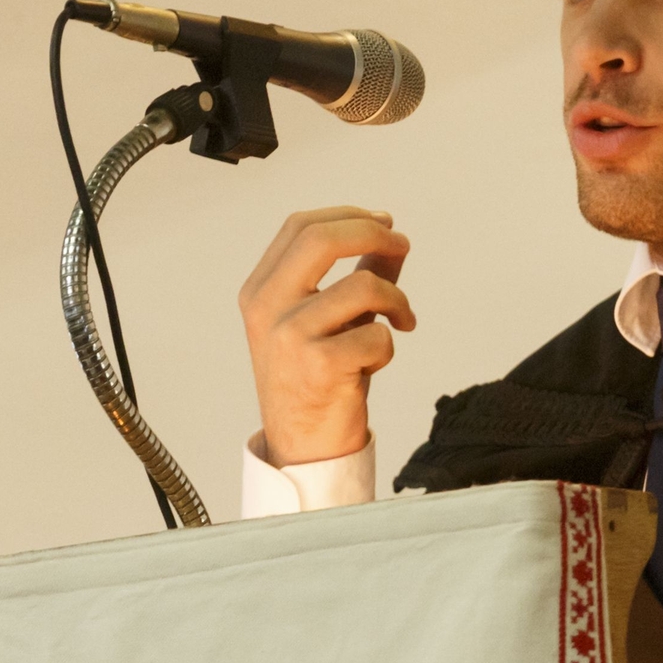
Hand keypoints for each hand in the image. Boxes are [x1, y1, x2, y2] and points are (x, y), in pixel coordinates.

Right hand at [238, 207, 413, 466]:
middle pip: (322, 238)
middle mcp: (267, 308)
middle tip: (401, 244)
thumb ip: (357, 278)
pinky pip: (378, 335)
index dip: (349, 216)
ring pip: (364, 287)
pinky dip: (388, 347)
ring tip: (400, 321)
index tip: (384, 224)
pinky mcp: (319, 366)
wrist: (304, 447)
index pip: (300, 226)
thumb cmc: (317, 382)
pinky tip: (372, 365)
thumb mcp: (330, 321)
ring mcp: (289, 336)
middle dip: (374, 233)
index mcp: (260, 291)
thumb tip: (393, 242)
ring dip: (396, 301)